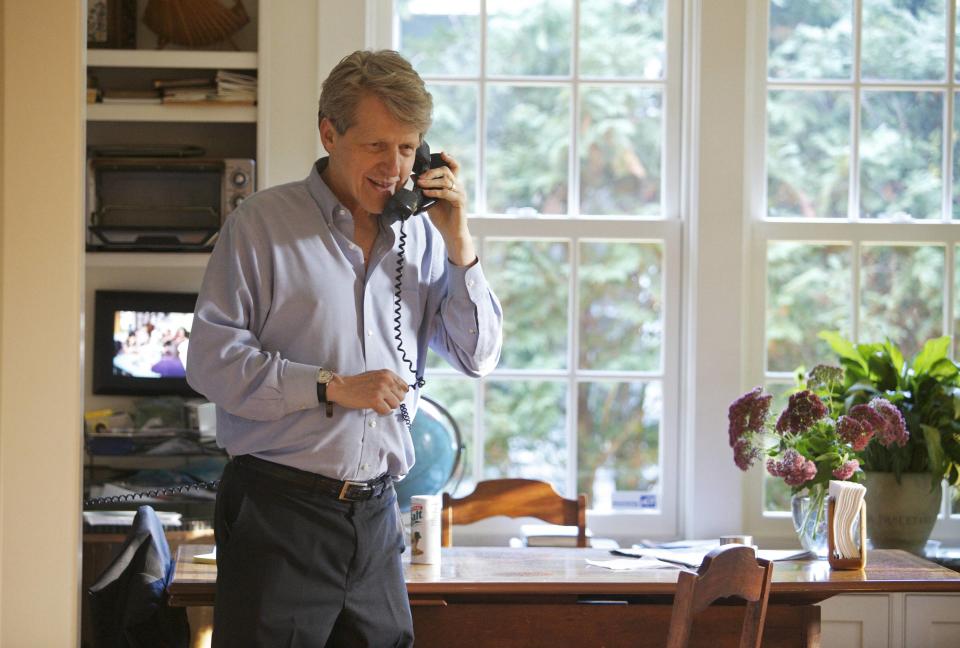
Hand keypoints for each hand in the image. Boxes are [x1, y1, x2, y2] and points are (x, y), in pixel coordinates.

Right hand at [326, 369, 409, 414]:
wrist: (342, 387)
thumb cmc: (358, 383)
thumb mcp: (376, 376)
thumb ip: (389, 381)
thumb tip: (403, 391)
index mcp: (388, 374)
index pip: (404, 387)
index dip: (398, 394)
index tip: (391, 396)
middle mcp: (386, 380)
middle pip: (401, 397)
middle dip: (393, 401)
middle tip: (382, 400)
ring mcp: (381, 390)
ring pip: (395, 405)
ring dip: (387, 406)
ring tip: (377, 403)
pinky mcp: (375, 400)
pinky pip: (387, 411)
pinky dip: (381, 411)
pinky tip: (374, 407)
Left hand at [418, 151, 476, 265]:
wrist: (450, 232)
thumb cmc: (441, 217)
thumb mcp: (430, 200)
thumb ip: (425, 189)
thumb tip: (413, 177)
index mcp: (453, 184)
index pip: (454, 167)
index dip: (449, 158)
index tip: (441, 153)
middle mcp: (458, 186)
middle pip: (446, 171)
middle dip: (431, 172)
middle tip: (420, 177)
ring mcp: (460, 193)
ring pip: (446, 181)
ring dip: (431, 182)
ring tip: (420, 184)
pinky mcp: (460, 201)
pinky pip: (446, 192)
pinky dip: (435, 192)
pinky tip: (426, 192)